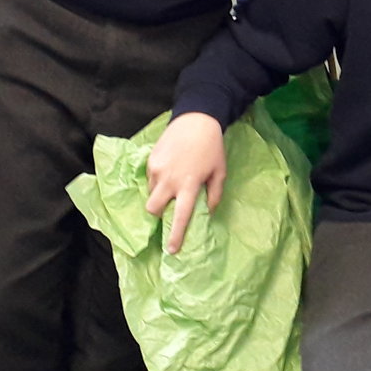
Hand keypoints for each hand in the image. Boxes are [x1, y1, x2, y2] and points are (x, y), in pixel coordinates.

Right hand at [144, 112, 226, 253]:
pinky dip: (157, 180)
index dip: (175, 235)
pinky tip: (169, 168)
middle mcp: (169, 180)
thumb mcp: (220, 172)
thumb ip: (214, 195)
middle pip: (152, 208)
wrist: (196, 119)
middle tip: (166, 208)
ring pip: (151, 192)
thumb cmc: (212, 148)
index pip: (180, 216)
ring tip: (172, 183)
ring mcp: (157, 169)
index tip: (172, 250)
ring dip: (159, 194)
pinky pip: (150, 178)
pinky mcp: (150, 159)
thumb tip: (208, 212)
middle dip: (156, 213)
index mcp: (188, 185)